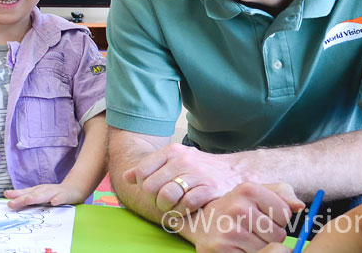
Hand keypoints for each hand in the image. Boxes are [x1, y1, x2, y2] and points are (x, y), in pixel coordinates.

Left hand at [4, 183, 83, 209]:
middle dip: (22, 199)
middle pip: (32, 195)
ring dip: (37, 197)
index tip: (6, 196)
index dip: (15, 195)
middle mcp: (44, 190)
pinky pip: (62, 198)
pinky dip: (58, 200)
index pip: (25, 193)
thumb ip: (24, 195)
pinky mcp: (66, 196)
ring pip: (45, 195)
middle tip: (12, 204)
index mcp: (37, 190)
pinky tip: (54, 202)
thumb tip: (7, 195)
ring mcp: (55, 192)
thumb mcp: (38, 193)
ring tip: (29, 200)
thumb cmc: (53, 193)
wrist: (74, 188)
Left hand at [123, 142, 242, 213]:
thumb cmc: (200, 168)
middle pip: (151, 187)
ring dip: (167, 208)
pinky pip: (186, 204)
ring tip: (174, 207)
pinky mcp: (210, 189)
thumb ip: (150, 168)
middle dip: (154, 200)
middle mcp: (183, 160)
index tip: (153, 192)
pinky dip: (183, 210)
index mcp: (171, 151)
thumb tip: (126, 177)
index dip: (143, 186)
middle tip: (163, 202)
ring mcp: (197, 174)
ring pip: (166, 196)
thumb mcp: (174, 161)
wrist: (236, 170)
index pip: (142, 171)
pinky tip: (188, 209)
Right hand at [183, 182, 303, 252]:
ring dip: (260, 248)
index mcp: (248, 189)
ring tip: (244, 239)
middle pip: (279, 234)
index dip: (277, 219)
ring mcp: (229, 229)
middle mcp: (237, 207)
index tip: (260, 216)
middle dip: (269, 236)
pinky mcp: (222, 249)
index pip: (285, 214)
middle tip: (250, 230)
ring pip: (269, 249)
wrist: (201, 224)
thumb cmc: (236, 209)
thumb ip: (282, 194)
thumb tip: (300, 206)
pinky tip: (239, 248)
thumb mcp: (256, 194)